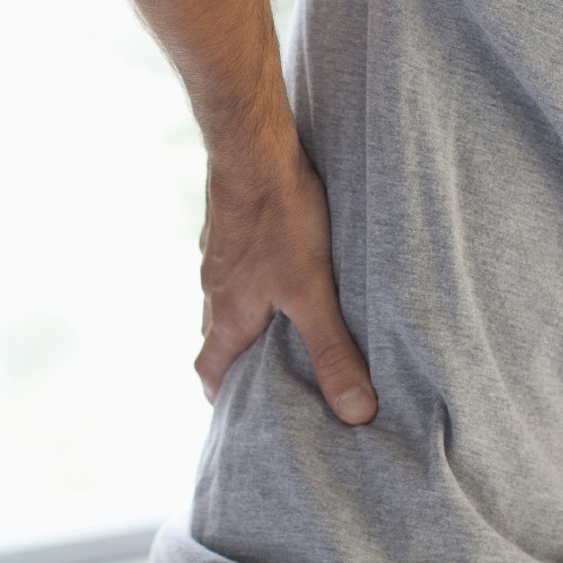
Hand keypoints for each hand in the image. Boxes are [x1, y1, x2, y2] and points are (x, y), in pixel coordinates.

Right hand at [195, 140, 376, 424]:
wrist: (253, 149)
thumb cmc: (280, 220)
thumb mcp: (313, 293)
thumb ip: (332, 352)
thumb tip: (355, 414)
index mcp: (226, 315)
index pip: (207, 371)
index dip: (221, 396)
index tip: (241, 411)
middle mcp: (213, 289)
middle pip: (216, 338)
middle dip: (239, 360)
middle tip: (271, 373)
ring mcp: (218, 255)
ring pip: (226, 300)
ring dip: (248, 318)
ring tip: (286, 324)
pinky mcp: (229, 227)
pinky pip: (236, 265)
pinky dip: (254, 280)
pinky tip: (283, 268)